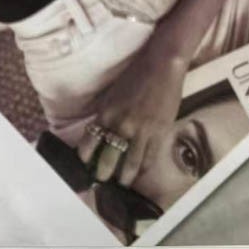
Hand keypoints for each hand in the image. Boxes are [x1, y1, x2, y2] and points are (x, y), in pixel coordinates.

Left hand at [78, 51, 187, 186]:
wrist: (162, 66)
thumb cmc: (136, 77)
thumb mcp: (112, 96)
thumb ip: (106, 116)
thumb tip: (100, 135)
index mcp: (106, 114)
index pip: (89, 143)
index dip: (85, 157)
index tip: (86, 164)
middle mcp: (121, 125)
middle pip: (108, 160)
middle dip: (104, 174)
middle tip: (103, 180)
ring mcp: (141, 132)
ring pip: (130, 165)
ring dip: (125, 178)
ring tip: (122, 183)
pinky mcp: (159, 133)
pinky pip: (149, 159)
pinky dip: (143, 169)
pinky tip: (140, 173)